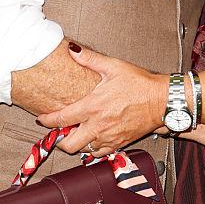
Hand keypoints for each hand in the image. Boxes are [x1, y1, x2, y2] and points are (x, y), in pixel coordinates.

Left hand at [36, 44, 164, 155]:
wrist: (162, 101)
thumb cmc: (140, 84)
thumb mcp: (113, 67)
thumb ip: (90, 59)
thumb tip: (73, 50)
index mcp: (93, 106)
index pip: (61, 119)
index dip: (47, 121)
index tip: (42, 119)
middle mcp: (98, 125)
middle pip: (68, 144)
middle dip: (59, 139)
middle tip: (59, 130)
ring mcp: (108, 137)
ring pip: (82, 150)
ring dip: (76, 142)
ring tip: (76, 132)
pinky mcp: (118, 144)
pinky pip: (98, 153)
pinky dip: (91, 148)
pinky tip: (92, 137)